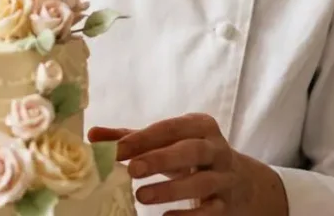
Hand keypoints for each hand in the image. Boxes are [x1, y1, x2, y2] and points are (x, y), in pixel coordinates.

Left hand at [89, 113, 283, 214]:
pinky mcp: (226, 203)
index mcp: (199, 127)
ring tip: (141, 196)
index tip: (116, 150)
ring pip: (202, 181)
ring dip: (171, 189)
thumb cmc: (193, 157)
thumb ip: (133, 138)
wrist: (240, 182)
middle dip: (161, 159)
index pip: (170, 128)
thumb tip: (93, 135)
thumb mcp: (169, 143)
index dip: (143, 138)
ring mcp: (224, 177)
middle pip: (191, 150)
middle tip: (132, 170)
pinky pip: (211, 210)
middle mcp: (216, 148)